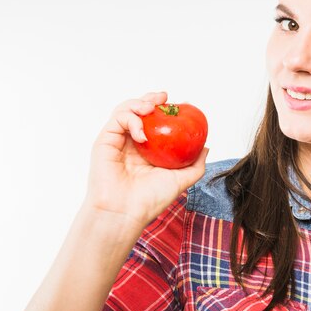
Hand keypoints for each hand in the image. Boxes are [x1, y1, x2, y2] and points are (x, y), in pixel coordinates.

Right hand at [85, 91, 208, 231]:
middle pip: (139, 111)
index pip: (155, 122)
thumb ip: (195, 165)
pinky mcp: (105, 141)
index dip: (165, 110)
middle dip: (151, 99)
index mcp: (148, 150)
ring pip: (125, 110)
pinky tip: (142, 134)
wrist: (125, 213)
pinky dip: (131, 119)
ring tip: (151, 108)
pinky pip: (117, 119)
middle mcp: (132, 143)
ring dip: (139, 103)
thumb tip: (206, 147)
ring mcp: (117, 141)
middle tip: (163, 98)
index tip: (180, 105)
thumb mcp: (181, 180)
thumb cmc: (150, 200)